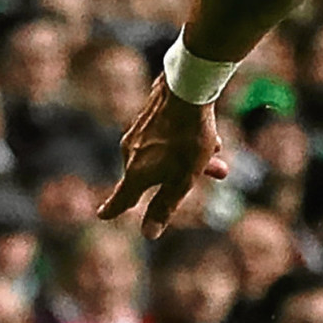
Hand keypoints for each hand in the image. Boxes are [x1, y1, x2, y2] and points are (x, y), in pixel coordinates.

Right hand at [98, 80, 226, 238]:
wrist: (187, 88)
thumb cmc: (187, 138)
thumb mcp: (182, 180)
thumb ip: (164, 207)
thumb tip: (147, 234)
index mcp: (136, 172)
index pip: (122, 198)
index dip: (113, 209)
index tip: (102, 215)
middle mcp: (131, 152)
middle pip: (155, 174)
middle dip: (185, 178)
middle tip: (219, 172)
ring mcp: (139, 132)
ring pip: (166, 152)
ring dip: (193, 157)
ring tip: (218, 154)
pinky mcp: (150, 114)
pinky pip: (169, 136)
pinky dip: (188, 141)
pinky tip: (212, 136)